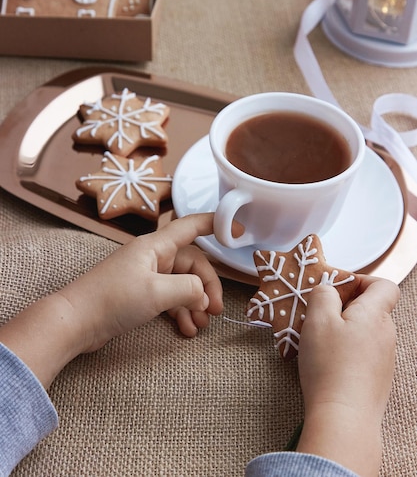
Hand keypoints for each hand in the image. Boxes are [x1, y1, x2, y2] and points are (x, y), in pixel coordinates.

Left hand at [0, 213, 221, 387]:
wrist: (75, 321)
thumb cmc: (113, 300)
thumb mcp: (157, 293)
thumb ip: (187, 288)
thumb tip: (203, 294)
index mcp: (156, 246)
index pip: (191, 227)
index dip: (216, 224)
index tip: (238, 230)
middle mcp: (153, 257)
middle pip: (192, 264)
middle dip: (206, 287)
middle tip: (215, 311)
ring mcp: (146, 276)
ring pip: (182, 284)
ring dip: (194, 304)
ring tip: (201, 326)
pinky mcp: (140, 294)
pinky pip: (169, 298)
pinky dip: (180, 313)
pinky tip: (186, 330)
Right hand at [296, 275, 399, 476]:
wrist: (343, 417)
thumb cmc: (330, 367)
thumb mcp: (317, 319)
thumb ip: (323, 294)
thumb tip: (328, 290)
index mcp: (375, 314)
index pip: (383, 284)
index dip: (361, 280)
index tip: (338, 288)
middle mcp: (386, 334)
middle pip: (370, 308)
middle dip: (344, 307)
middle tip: (319, 316)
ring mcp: (384, 358)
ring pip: (364, 331)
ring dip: (343, 330)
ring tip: (319, 342)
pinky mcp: (377, 378)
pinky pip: (362, 353)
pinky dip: (346, 352)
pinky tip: (327, 363)